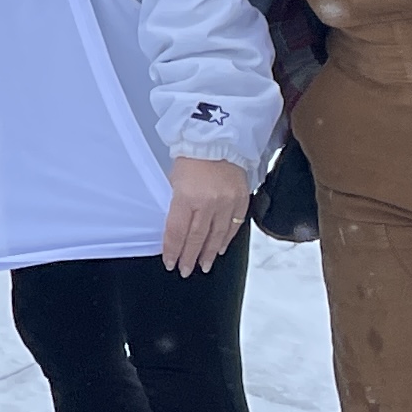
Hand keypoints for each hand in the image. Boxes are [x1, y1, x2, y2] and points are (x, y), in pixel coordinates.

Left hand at [159, 156, 247, 273]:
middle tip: (186, 270)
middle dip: (190, 257)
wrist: (218, 141)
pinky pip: (233, 226)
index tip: (170, 262)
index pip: (177, 231)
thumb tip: (176, 229)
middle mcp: (208, 202)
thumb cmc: (192, 158)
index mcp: (186, 196)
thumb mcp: (174, 180)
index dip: (173, 250)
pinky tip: (220, 249)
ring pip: (217, 236)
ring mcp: (226, 202)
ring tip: (204, 266)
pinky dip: (226, 240)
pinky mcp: (241, 200)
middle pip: (197, 238)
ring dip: (209, 254)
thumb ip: (176, 205)